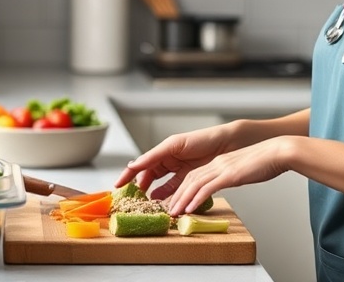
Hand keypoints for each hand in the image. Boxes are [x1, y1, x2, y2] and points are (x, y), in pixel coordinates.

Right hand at [115, 123, 238, 201]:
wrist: (225, 144)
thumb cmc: (200, 139)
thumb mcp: (173, 145)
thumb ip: (153, 156)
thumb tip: (133, 164)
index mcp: (163, 150)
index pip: (141, 164)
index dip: (128, 174)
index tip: (118, 185)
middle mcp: (169, 160)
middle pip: (149, 176)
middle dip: (140, 186)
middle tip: (132, 198)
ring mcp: (179, 171)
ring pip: (161, 185)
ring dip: (153, 194)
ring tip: (146, 203)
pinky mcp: (190, 180)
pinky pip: (175, 190)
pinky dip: (168, 196)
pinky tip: (162, 202)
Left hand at [165, 136, 296, 216]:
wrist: (278, 152)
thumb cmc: (265, 163)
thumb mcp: (242, 170)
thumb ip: (231, 176)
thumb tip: (227, 184)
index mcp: (219, 162)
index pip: (194, 176)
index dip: (182, 189)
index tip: (176, 201)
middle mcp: (217, 164)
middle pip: (190, 180)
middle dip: (177, 195)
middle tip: (168, 209)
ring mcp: (223, 168)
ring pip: (195, 184)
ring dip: (182, 199)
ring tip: (174, 212)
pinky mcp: (230, 175)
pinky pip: (208, 187)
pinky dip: (196, 198)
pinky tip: (189, 208)